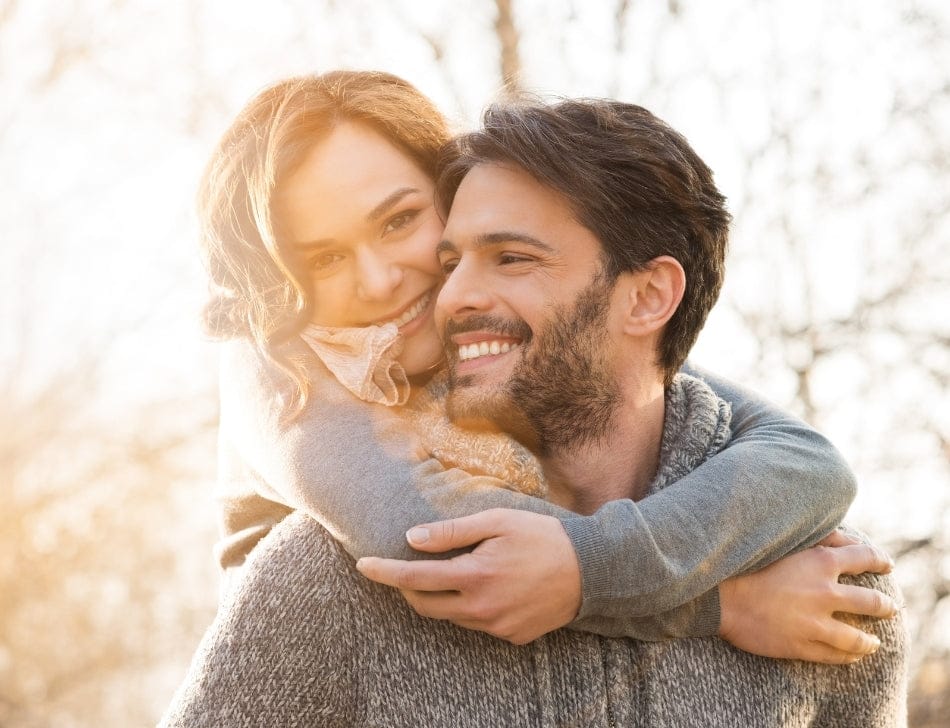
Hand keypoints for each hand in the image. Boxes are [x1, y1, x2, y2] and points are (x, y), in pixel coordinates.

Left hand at [356, 508, 580, 643]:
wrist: (591, 570)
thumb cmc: (542, 536)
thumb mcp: (497, 521)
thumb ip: (452, 532)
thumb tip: (412, 538)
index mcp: (474, 576)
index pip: (414, 578)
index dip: (384, 572)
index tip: (363, 566)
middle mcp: (481, 609)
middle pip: (425, 605)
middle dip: (406, 587)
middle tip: (402, 567)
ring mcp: (496, 627)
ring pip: (451, 616)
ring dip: (441, 596)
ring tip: (454, 571)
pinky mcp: (511, 637)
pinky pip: (477, 624)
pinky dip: (470, 606)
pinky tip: (490, 586)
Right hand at [718, 530, 898, 663]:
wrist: (719, 597)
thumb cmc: (747, 563)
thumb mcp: (785, 541)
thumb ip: (819, 537)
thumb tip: (849, 540)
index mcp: (821, 562)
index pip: (864, 558)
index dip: (879, 560)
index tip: (886, 564)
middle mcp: (824, 593)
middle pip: (871, 602)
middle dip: (885, 606)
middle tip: (890, 607)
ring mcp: (814, 622)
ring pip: (858, 638)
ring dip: (870, 641)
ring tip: (874, 642)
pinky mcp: (801, 645)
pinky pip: (835, 656)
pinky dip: (848, 657)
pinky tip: (851, 657)